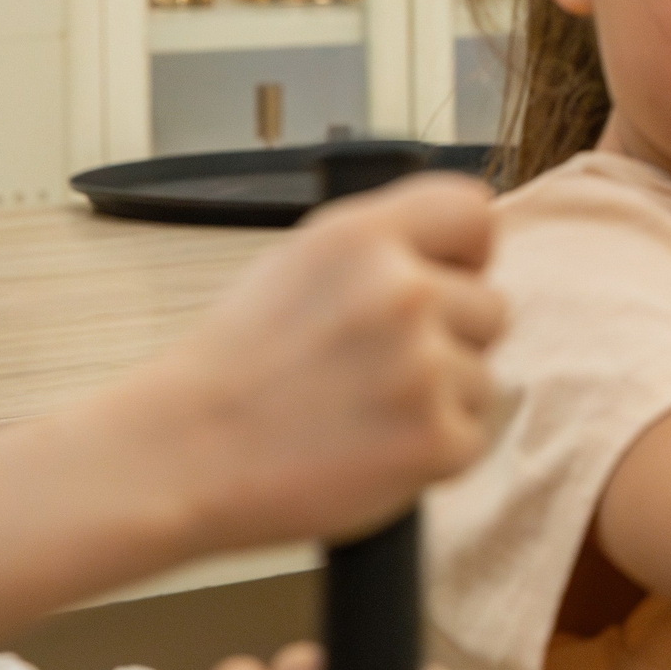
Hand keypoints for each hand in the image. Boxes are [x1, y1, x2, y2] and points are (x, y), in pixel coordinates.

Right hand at [137, 173, 507, 556]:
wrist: (178, 455)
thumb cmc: (238, 364)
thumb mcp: (298, 263)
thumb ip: (385, 247)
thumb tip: (465, 253)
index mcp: (365, 237)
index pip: (475, 214)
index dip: (468, 254)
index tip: (446, 282)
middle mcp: (402, 291)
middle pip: (492, 307)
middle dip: (450, 340)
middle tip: (374, 370)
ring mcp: (422, 368)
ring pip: (482, 377)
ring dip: (437, 401)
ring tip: (358, 413)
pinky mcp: (434, 440)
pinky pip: (470, 438)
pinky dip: (429, 454)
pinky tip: (367, 449)